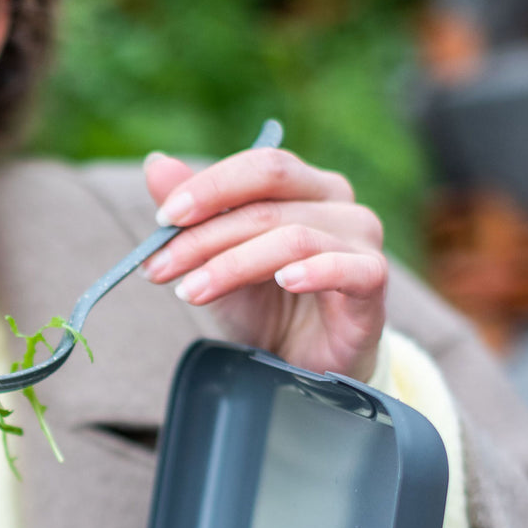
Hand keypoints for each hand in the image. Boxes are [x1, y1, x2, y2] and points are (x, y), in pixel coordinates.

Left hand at [141, 147, 387, 382]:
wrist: (303, 364)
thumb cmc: (266, 307)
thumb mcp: (218, 261)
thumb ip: (192, 216)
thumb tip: (155, 164)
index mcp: (305, 187)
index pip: (261, 167)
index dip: (210, 188)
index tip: (162, 220)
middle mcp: (338, 204)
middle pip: (268, 203)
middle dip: (204, 235)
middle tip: (158, 267)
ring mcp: (360, 240)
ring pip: (292, 238)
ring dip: (232, 264)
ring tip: (190, 292)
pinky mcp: (372, 282)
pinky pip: (348, 269)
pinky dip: (314, 271)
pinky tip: (284, 281)